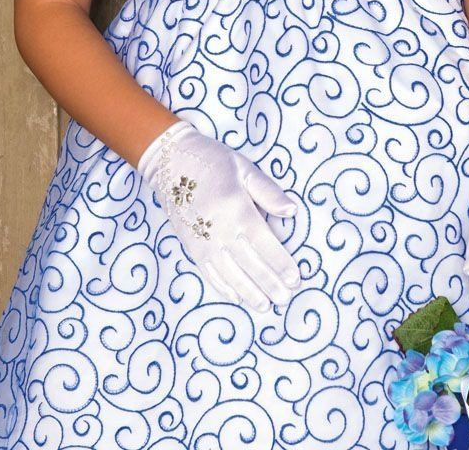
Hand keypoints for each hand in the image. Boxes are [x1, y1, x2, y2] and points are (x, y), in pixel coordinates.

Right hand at [137, 118, 301, 312]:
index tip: (296, 278)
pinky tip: (237, 298)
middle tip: (286, 299)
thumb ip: (269, 192)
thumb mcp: (245, 169)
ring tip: (266, 306)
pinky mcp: (191, 247)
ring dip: (250, 292)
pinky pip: (210, 273)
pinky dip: (224, 288)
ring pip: (231, 275)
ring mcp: (204, 242)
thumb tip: (292, 212)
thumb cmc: (214, 162)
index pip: (265, 244)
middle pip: (250, 264)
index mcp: (237, 209)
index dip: (281, 263)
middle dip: (270, 284)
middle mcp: (220, 230)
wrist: (171, 163)